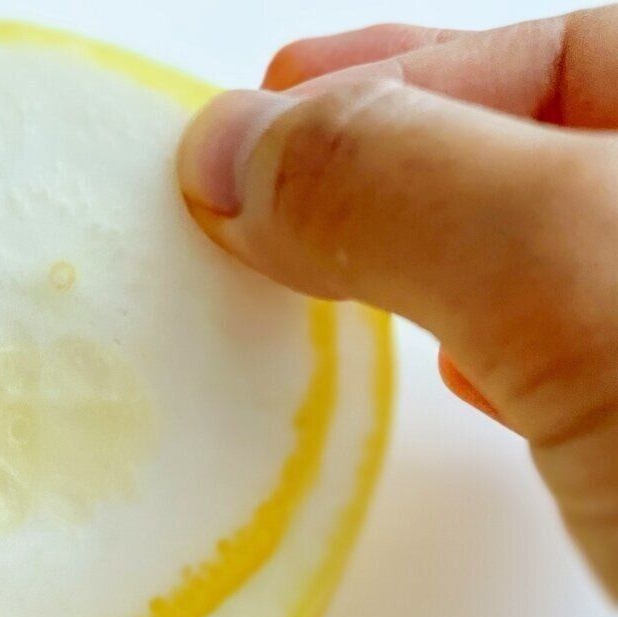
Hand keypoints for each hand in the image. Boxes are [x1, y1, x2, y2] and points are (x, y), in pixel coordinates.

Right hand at [179, 8, 617, 597]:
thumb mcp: (577, 274)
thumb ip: (401, 183)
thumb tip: (231, 153)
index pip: (547, 55)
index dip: (376, 86)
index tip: (231, 150)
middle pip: (536, 146)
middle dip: (385, 156)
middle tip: (250, 186)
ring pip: (537, 255)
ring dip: (417, 253)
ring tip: (307, 266)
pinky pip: (565, 355)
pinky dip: (486, 345)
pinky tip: (457, 370)